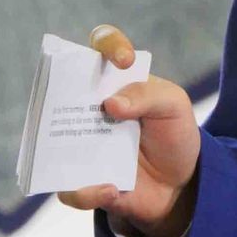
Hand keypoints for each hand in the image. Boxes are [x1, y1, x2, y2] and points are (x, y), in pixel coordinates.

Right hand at [56, 24, 201, 236]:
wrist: (180, 184)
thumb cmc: (173, 134)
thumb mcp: (174, 107)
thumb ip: (149, 96)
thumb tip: (110, 104)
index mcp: (115, 81)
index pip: (102, 47)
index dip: (109, 45)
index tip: (125, 61)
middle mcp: (90, 108)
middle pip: (62, 91)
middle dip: (68, 97)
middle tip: (97, 110)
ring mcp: (81, 144)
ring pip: (55, 143)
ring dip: (71, 150)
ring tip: (99, 160)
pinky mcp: (84, 181)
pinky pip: (72, 190)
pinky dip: (88, 191)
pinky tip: (111, 188)